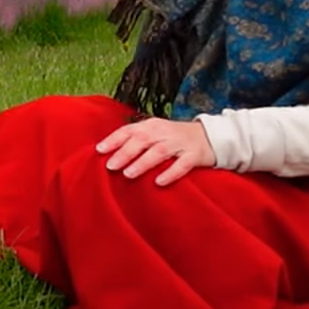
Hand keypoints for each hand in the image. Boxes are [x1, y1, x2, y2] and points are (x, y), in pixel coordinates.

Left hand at [97, 116, 215, 185]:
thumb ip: (135, 140)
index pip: (130, 130)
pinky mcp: (194, 155)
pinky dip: (170, 173)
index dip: (114, 139)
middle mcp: (164, 132)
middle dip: (125, 152)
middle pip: (142, 140)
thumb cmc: (174, 138)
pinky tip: (159, 182)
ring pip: (159, 151)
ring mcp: (180, 143)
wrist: (209, 136)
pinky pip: (182, 165)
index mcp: (151, 126)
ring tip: (128, 174)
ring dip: (143, 162)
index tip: (99, 150)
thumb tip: (108, 154)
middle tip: (111, 166)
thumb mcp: (154, 133)